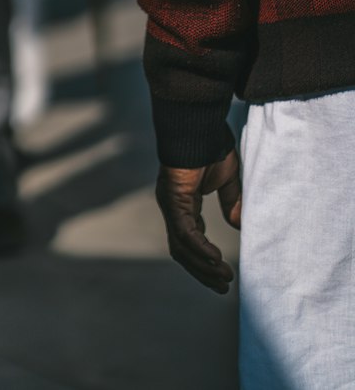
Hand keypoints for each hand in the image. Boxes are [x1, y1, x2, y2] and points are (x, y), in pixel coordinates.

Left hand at [155, 150, 241, 293]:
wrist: (199, 123)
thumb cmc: (211, 145)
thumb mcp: (227, 180)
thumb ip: (231, 202)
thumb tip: (240, 227)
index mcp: (183, 203)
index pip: (189, 240)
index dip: (204, 259)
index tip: (223, 274)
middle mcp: (173, 206)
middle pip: (182, 250)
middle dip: (202, 271)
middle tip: (223, 287)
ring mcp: (170, 203)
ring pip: (182, 246)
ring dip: (202, 266)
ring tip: (223, 279)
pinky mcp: (173, 198)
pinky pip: (185, 231)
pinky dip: (200, 248)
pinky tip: (216, 259)